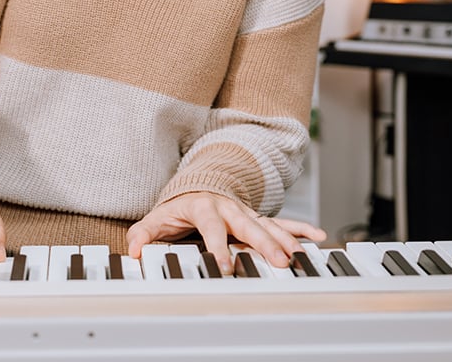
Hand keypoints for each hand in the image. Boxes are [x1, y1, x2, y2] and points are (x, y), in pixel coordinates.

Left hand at [125, 192, 325, 274]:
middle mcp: (228, 207)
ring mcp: (245, 211)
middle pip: (248, 226)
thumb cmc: (178, 206)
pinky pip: (281, 221)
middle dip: (264, 245)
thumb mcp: (157, 218)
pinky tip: (316, 237)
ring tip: (299, 256)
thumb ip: (143, 234)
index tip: (226, 266)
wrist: (197, 186)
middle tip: (279, 262)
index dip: (218, 248)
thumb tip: (134, 250)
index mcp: (204, 207)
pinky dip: (299, 228)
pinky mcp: (256, 216)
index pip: (212, 229)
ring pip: (268, 225)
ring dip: (285, 240)